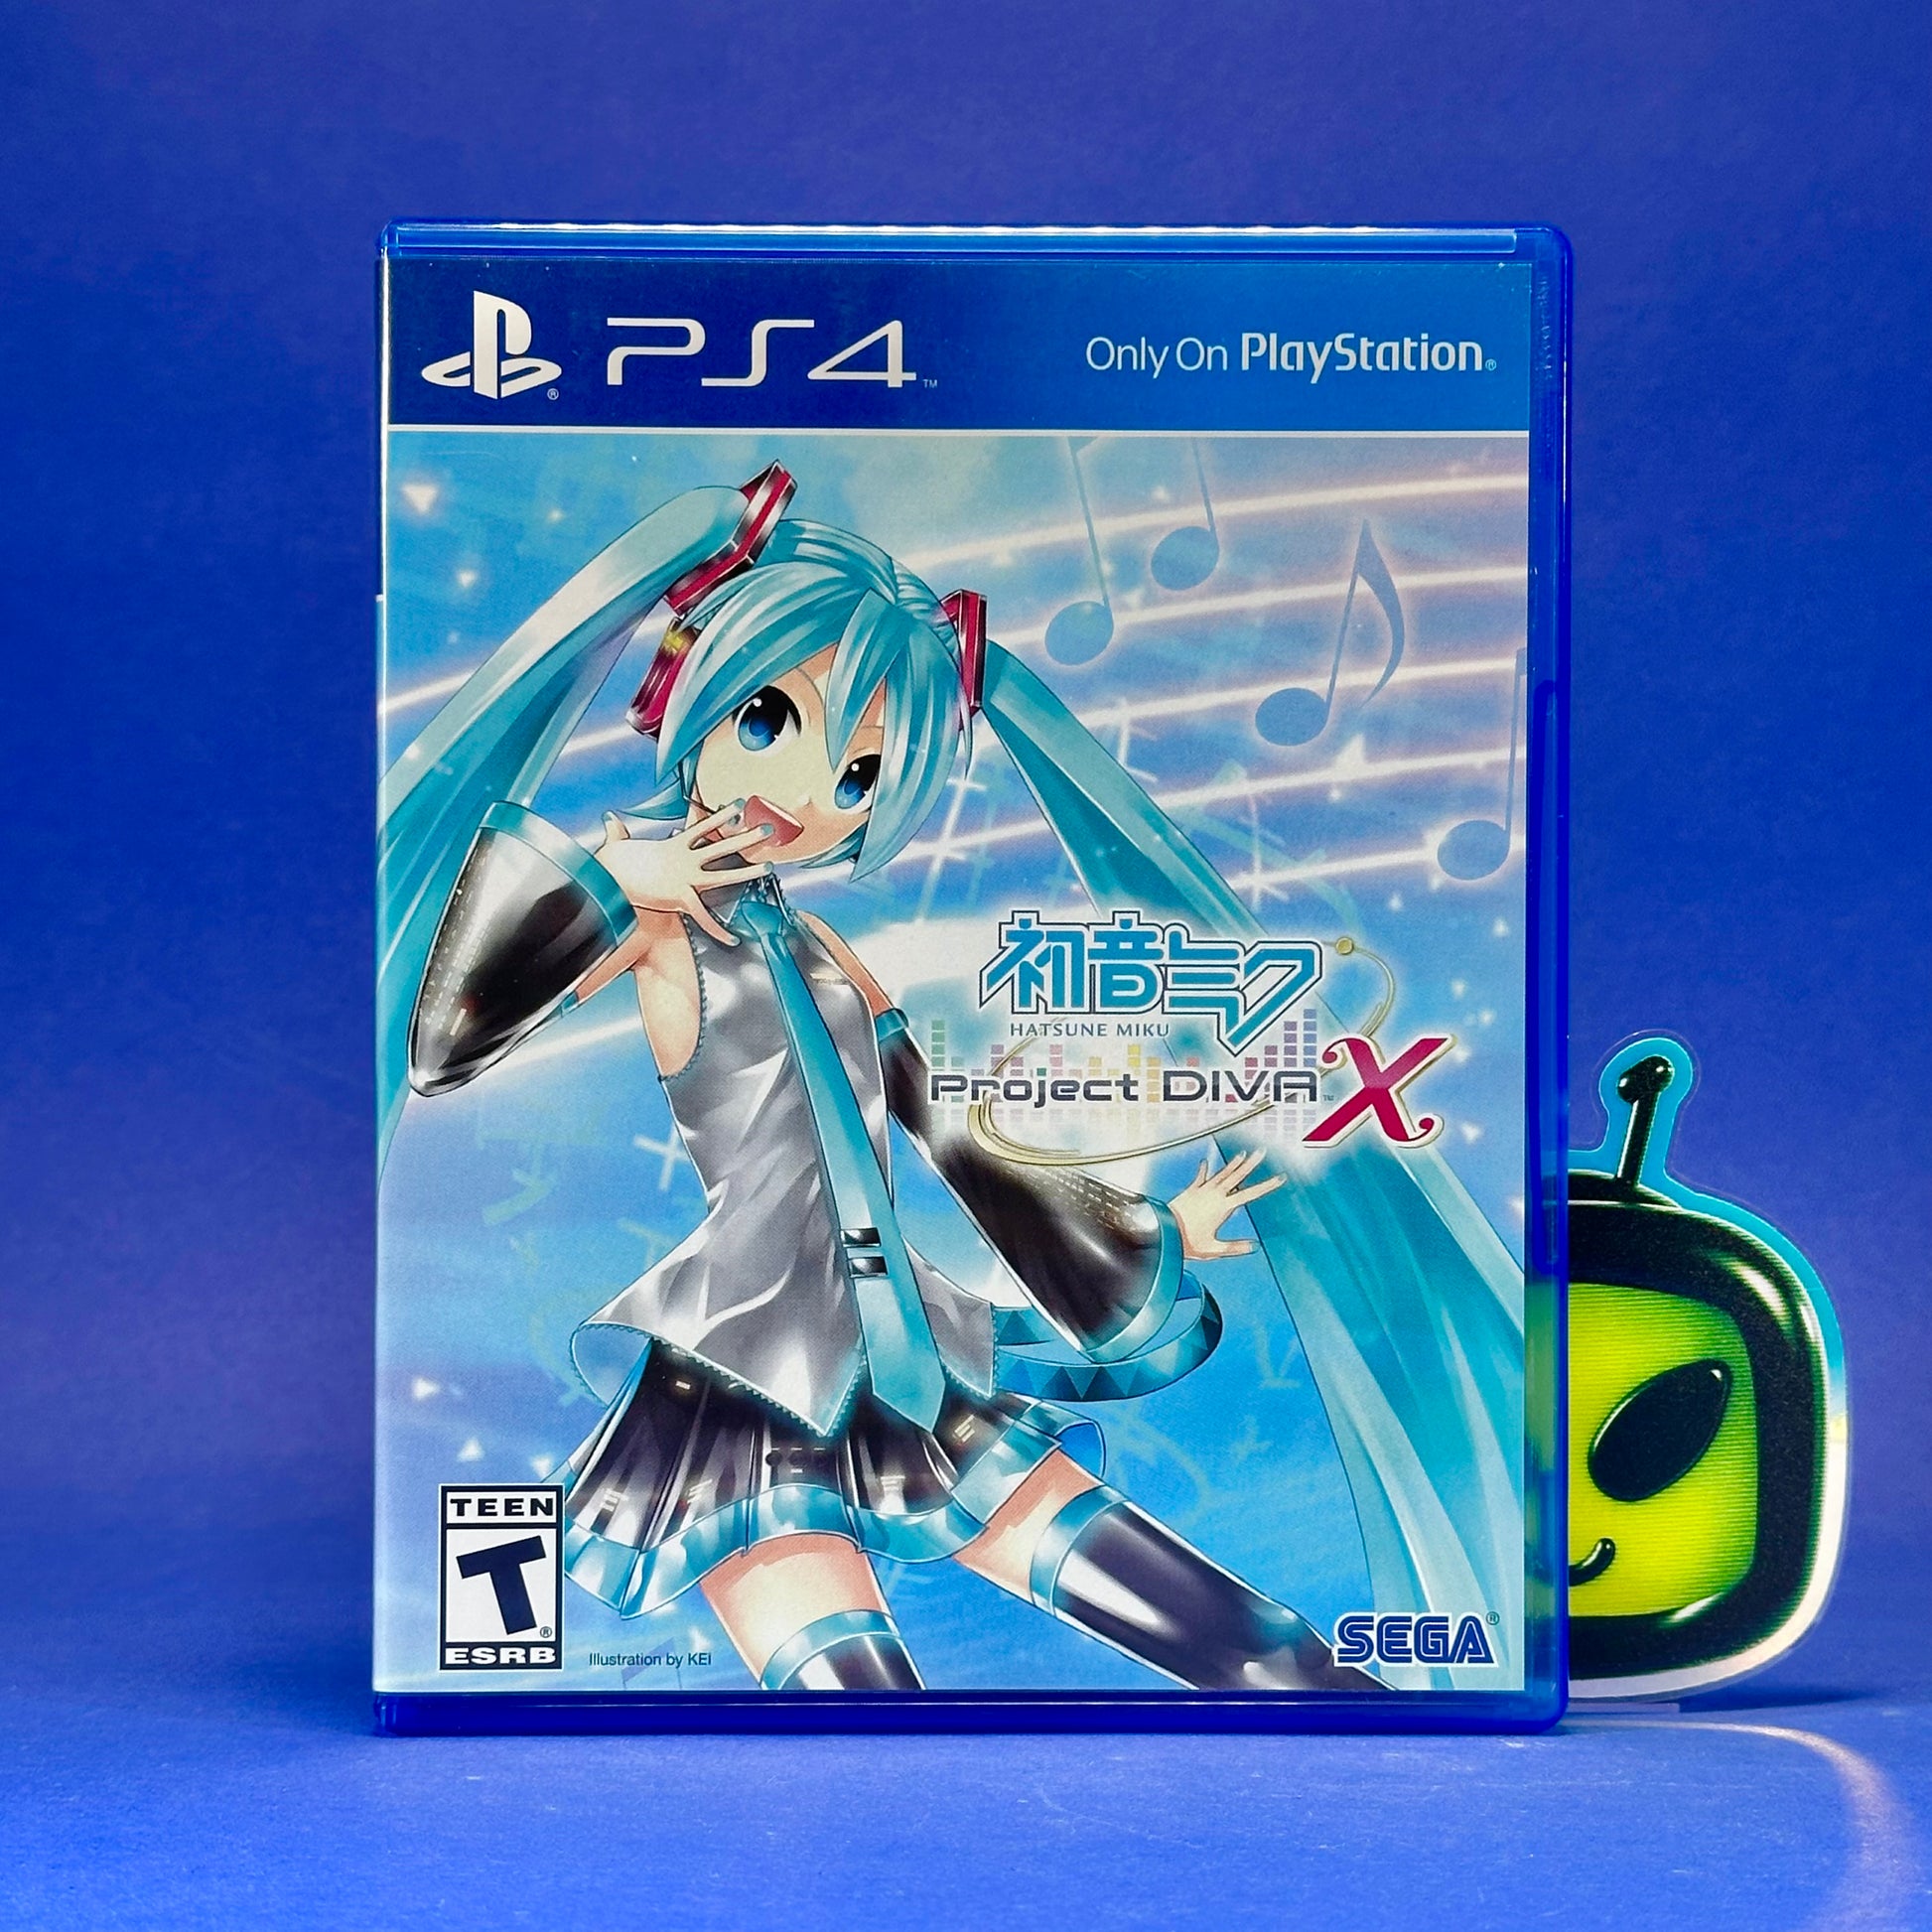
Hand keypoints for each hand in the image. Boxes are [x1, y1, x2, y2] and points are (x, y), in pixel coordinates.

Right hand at [594, 802, 771, 946]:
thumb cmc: (609, 863)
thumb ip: (617, 832)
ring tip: (770, 865)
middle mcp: (684, 860)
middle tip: (769, 831)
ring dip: (747, 871)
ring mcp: (683, 877)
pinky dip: (717, 930)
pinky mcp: (678, 896)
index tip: (739, 807)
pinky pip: (702, 916)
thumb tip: (609, 818)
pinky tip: (734, 940)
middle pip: (722, 846)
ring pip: (722, 873)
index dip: (720, 815)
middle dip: (746, 838)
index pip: (702, 826)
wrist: (603, 877)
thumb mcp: (616, 844)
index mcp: (673, 846)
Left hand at [1167, 1148, 1285, 1260]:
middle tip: (1262, 1152)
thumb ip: (1234, 1248)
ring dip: (1233, 1164)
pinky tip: (1206, 1162)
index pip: (1250, 1194)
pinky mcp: (1190, 1191)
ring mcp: (1202, 1190)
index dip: (1267, 1186)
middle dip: (1251, 1163)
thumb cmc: (1186, 1242)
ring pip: (1222, 1173)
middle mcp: (1214, 1194)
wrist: (1163, 1232)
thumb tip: (1253, 1247)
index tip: (1279, 1178)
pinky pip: (1200, 1177)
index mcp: (1223, 1207)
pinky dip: (1204, 1170)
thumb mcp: (1213, 1249)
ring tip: (1242, 1154)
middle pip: (1237, 1176)